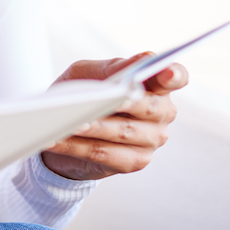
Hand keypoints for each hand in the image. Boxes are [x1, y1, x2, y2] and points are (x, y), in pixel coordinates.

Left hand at [39, 53, 187, 180]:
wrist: (66, 129)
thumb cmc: (84, 92)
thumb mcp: (90, 73)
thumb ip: (112, 68)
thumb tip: (133, 68)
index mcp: (156, 86)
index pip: (175, 77)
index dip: (173, 74)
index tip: (164, 72)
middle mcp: (162, 113)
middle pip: (147, 106)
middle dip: (121, 102)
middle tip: (100, 99)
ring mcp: (152, 140)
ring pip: (123, 132)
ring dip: (94, 127)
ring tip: (70, 122)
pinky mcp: (134, 162)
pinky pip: (103, 153)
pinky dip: (76, 146)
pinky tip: (55, 140)